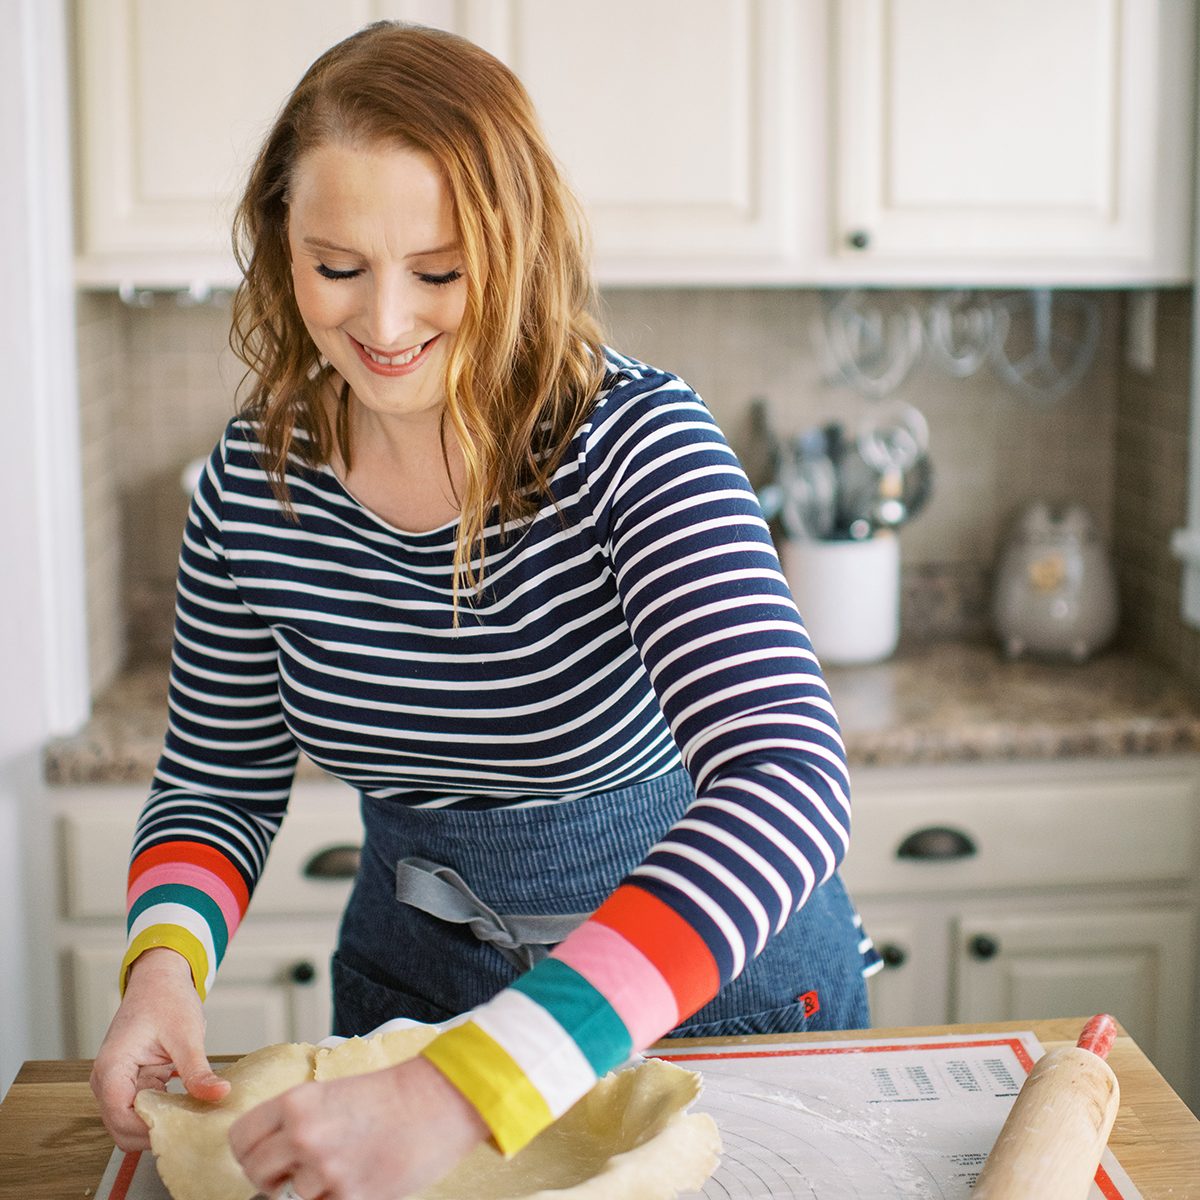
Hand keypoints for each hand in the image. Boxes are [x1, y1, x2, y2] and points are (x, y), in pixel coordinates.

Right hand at [89, 947, 230, 1149]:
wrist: (160, 979)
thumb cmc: (166, 998)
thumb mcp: (186, 1034)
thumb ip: (198, 1070)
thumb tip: (218, 1094)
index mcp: (112, 1068)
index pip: (121, 1118)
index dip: (150, 1130)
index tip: (183, 1128)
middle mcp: (107, 1081)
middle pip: (123, 1128)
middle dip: (156, 1131)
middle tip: (194, 1125)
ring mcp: (117, 1084)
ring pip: (133, 1123)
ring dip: (161, 1122)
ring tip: (195, 1115)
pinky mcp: (131, 1083)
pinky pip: (144, 1108)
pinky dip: (165, 1111)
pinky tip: (190, 1105)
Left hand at [229, 1055, 488, 1199]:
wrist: (440, 1099)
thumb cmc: (392, 1094)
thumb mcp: (332, 1095)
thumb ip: (297, 1123)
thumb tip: (271, 1162)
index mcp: (296, 1103)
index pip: (240, 1140)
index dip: (251, 1151)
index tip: (265, 1155)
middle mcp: (304, 1136)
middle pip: (257, 1175)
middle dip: (274, 1177)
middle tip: (299, 1169)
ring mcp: (326, 1171)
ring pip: (290, 1199)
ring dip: (311, 1190)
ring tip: (341, 1167)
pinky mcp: (351, 1198)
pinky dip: (336, 1197)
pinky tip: (357, 1177)